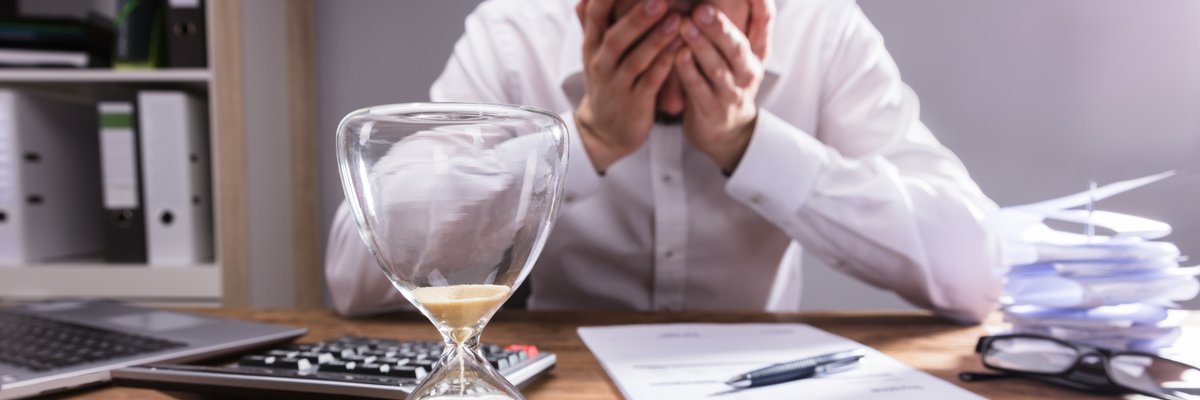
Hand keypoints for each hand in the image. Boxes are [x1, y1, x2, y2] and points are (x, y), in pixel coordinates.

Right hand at [574, 0, 680, 172]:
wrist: (604, 131)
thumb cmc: (606, 82)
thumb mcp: (594, 52)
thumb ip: (592, 22)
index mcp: (592, 47)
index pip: (595, 16)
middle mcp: (601, 65)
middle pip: (615, 38)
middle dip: (637, 18)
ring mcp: (617, 85)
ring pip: (636, 60)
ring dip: (656, 39)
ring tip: (677, 19)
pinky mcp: (635, 103)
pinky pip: (651, 82)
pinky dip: (666, 65)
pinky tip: (681, 49)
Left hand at [675, 0, 773, 172]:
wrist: (725, 131)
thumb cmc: (728, 79)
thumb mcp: (739, 53)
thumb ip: (736, 23)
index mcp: (758, 50)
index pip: (765, 21)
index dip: (759, 3)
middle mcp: (748, 70)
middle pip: (737, 46)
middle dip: (720, 27)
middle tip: (702, 9)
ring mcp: (731, 92)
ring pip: (717, 67)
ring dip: (701, 46)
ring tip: (685, 26)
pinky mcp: (711, 108)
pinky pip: (698, 88)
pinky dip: (688, 71)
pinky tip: (678, 55)